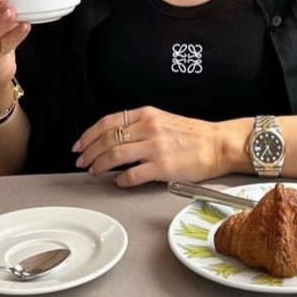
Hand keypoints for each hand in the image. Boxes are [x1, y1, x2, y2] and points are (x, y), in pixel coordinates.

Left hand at [72, 106, 224, 187]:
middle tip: (81, 161)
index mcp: (146, 114)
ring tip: (94, 171)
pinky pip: (132, 175)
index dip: (88, 135)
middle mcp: (148, 128)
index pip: (108, 122)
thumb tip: (112, 137)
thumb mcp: (161, 119)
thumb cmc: (192, 134)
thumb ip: (138, 125)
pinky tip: (117, 182)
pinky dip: (120, 180)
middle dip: (89, 152)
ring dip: (99, 165)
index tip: (79, 145)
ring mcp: (155, 148)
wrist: (217, 144)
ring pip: (115, 156)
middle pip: (107, 139)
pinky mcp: (162, 167)